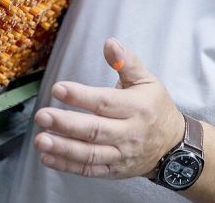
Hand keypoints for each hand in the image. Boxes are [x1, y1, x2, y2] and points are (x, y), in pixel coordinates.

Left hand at [33, 38, 184, 178]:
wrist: (173, 147)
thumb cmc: (155, 108)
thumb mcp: (147, 81)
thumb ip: (126, 62)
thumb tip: (110, 43)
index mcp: (136, 108)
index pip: (105, 102)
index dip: (80, 96)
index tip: (57, 89)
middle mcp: (129, 133)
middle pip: (94, 130)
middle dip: (66, 124)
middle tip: (42, 116)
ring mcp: (121, 154)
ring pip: (90, 154)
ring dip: (63, 148)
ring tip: (40, 140)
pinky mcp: (114, 171)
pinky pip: (89, 170)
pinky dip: (67, 166)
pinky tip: (47, 157)